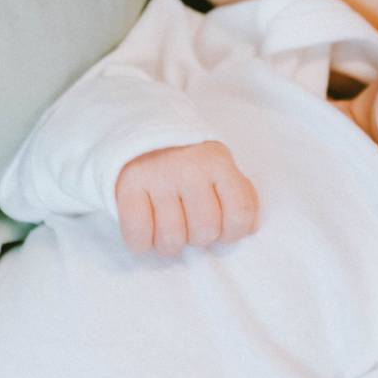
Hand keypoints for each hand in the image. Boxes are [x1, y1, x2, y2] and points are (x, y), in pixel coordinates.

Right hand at [115, 140, 259, 256]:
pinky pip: (138, 236)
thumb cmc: (188, 161)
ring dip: (170, 244)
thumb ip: (239, 194)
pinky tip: (146, 231)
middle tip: (189, 223)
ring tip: (168, 228)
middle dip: (198, 237)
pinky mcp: (127, 187)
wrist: (141, 134)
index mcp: (218, 163)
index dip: (233, 233)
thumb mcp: (220, 167)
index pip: (240, 214)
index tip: (221, 228)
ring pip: (172, 239)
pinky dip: (142, 243)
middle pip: (205, 231)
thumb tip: (250, 228)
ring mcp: (157, 177)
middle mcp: (189, 168)